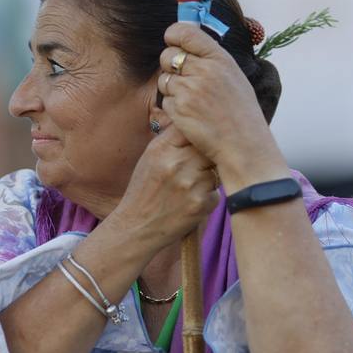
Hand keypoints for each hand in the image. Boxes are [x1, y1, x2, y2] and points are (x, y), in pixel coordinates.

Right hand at [110, 123, 220, 252]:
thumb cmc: (144, 190)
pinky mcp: (200, 204)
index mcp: (161, 149)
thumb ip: (171, 140)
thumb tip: (198, 125)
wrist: (136, 227)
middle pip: (208, 148)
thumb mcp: (150, 158)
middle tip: (197, 167)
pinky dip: (207, 198)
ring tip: (189, 188)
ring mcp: (189, 184)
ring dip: (208, 179)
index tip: (199, 142)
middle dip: (207, 157)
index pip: (191, 129)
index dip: (199, 135)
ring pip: (215, 171)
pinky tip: (190, 203)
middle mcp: (176, 164)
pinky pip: (216, 193)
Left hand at [157, 23, 284, 183]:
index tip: (172, 39)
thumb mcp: (234, 76)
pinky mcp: (178, 108)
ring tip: (191, 100)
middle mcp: (203, 70)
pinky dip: (172, 106)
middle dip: (169, 64)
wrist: (243, 144)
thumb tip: (189, 45)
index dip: (174, 34)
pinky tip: (190, 114)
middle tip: (183, 77)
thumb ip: (212, 59)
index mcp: (219, 58)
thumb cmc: (241, 112)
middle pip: (167, 55)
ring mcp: (189, 89)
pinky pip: (164, 100)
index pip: (186, 32)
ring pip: (163, 79)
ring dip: (171, 88)